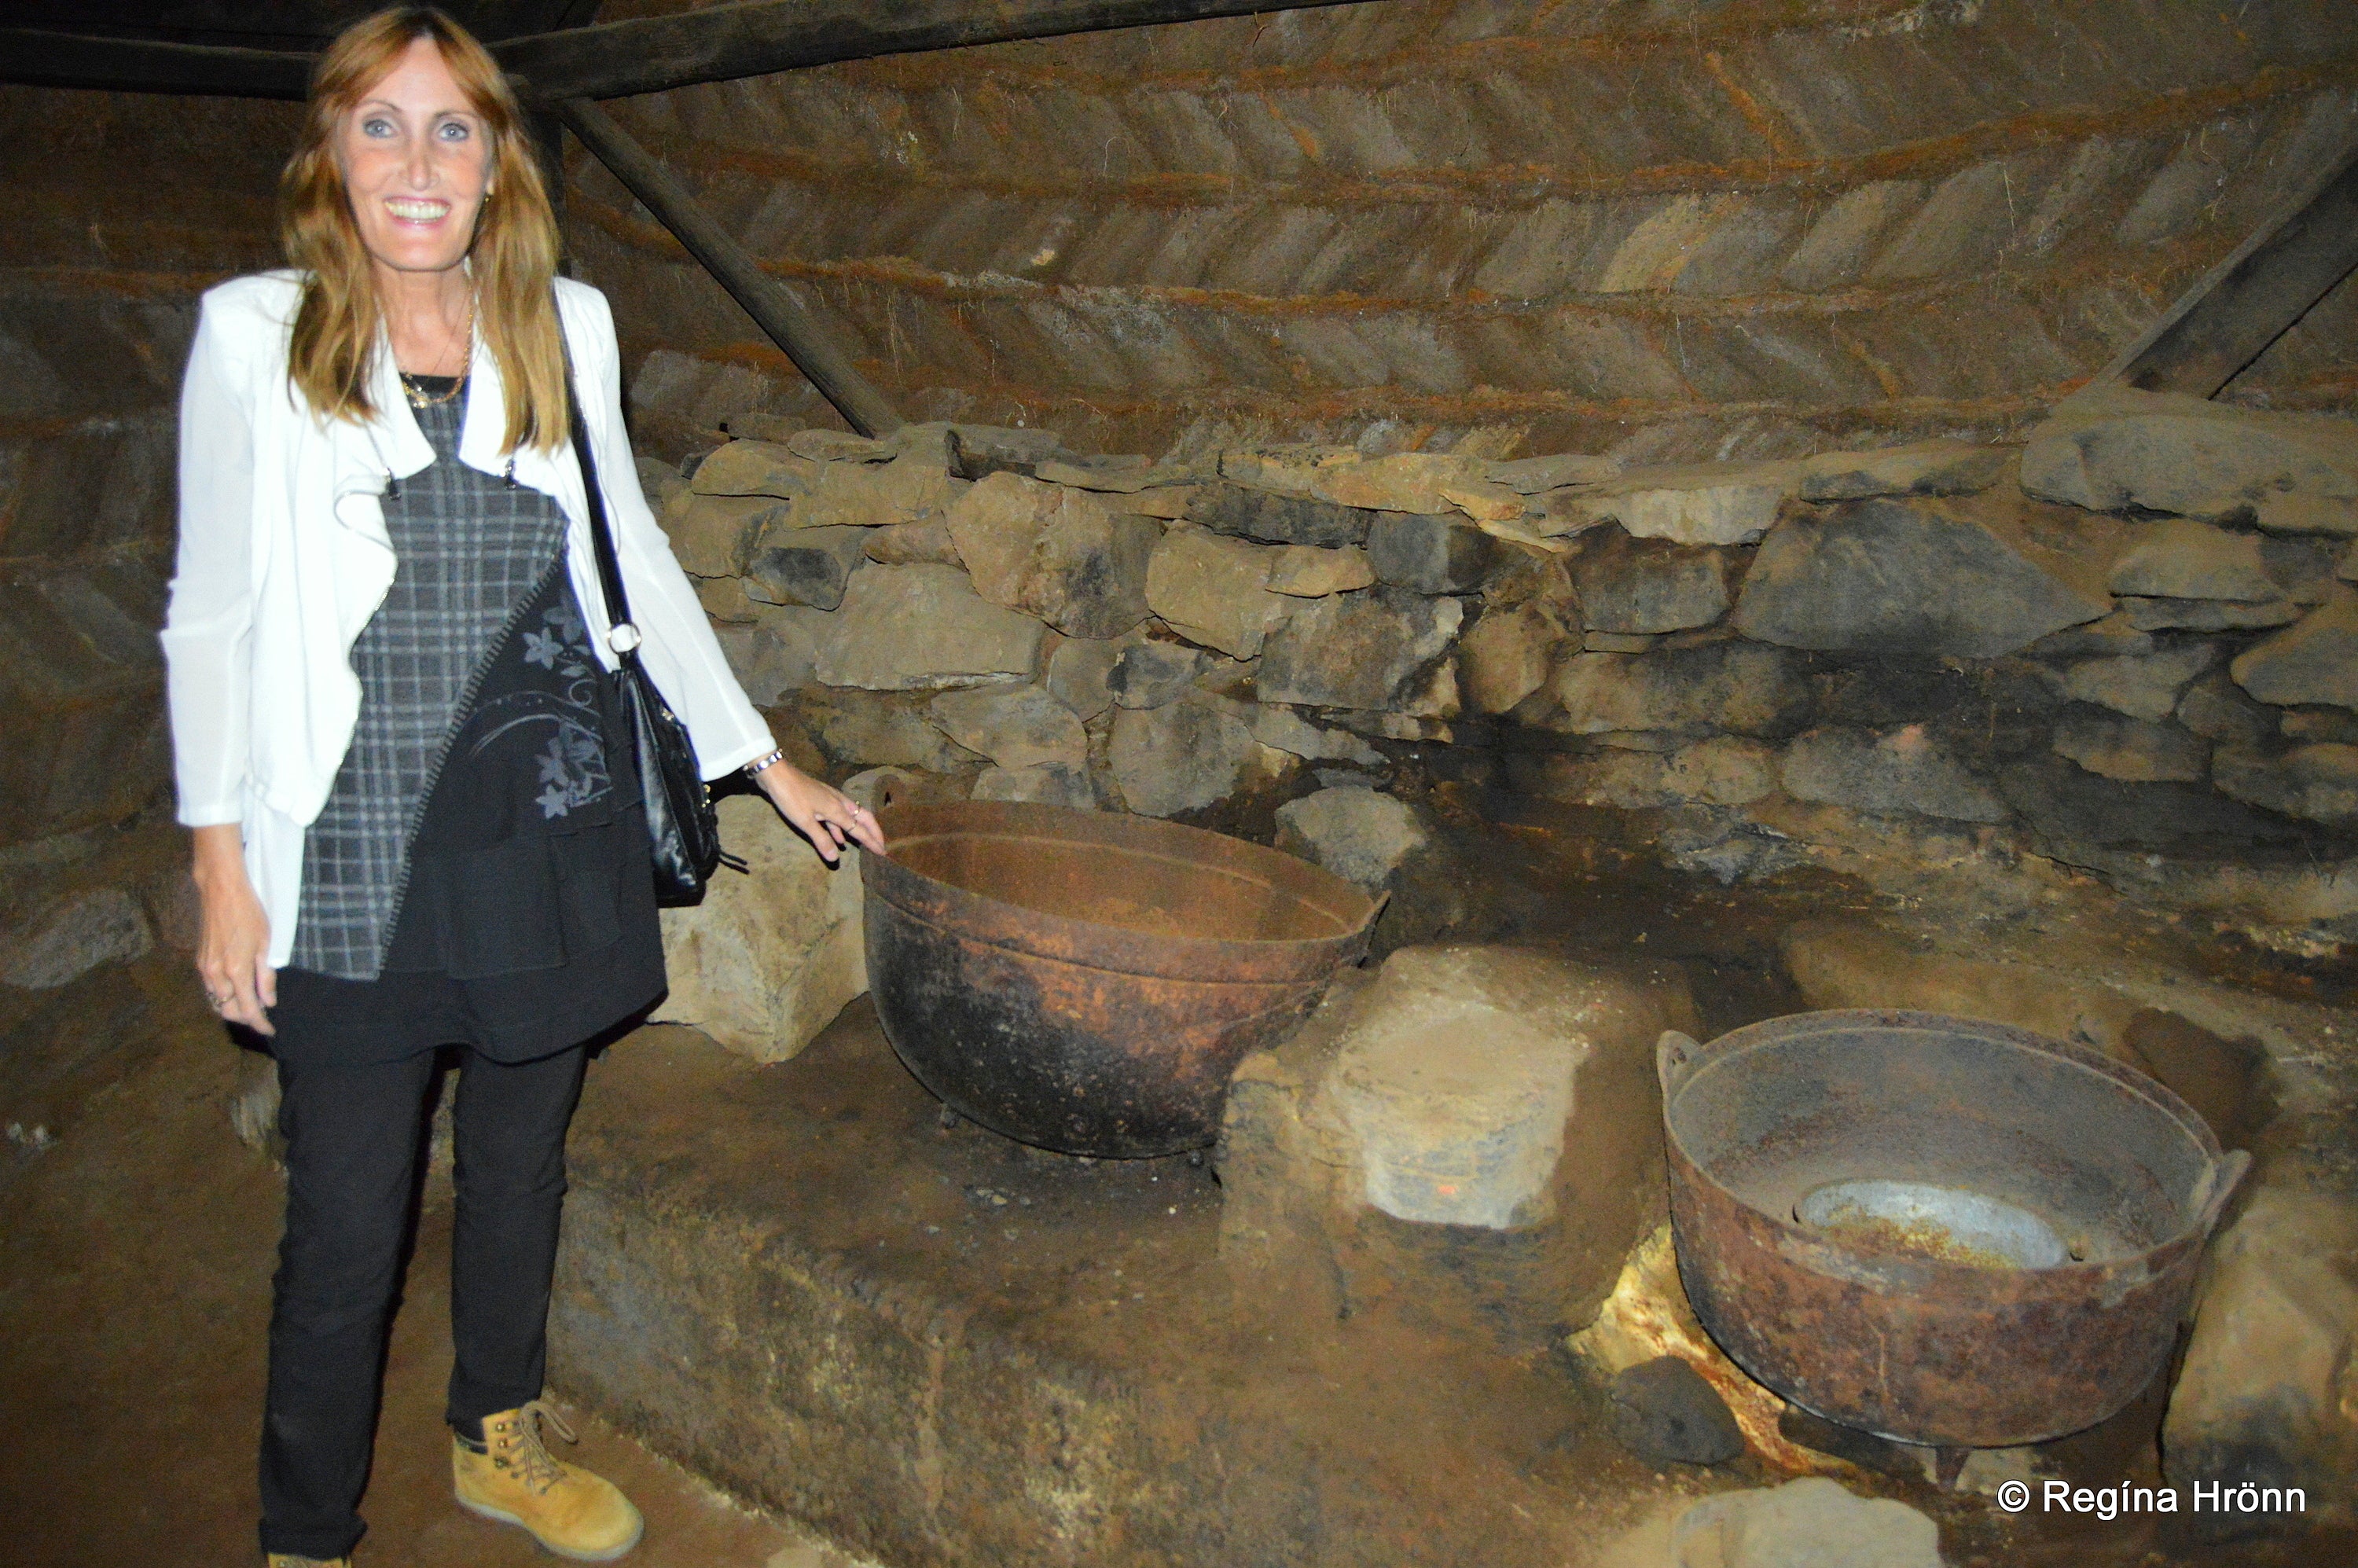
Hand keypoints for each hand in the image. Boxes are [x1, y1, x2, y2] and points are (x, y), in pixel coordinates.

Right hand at [191, 823, 276, 1035]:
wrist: (221, 890)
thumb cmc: (249, 913)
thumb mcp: (266, 944)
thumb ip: (265, 976)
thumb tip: (268, 1001)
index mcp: (236, 971)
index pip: (248, 1009)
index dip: (259, 1023)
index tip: (270, 1030)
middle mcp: (216, 974)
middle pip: (228, 1010)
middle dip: (245, 1017)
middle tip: (262, 1015)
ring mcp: (205, 968)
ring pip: (216, 1001)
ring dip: (232, 1007)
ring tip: (252, 1003)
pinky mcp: (200, 961)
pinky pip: (210, 988)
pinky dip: (223, 995)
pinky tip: (237, 989)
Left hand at [750, 759, 885, 862]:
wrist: (778, 775)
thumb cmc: (791, 797)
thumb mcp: (805, 821)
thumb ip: (821, 839)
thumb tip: (835, 858)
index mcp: (837, 810)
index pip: (860, 830)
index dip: (872, 842)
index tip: (883, 853)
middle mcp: (839, 803)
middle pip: (863, 818)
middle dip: (873, 832)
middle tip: (881, 844)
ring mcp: (830, 799)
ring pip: (851, 816)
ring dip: (858, 829)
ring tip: (864, 843)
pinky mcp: (821, 799)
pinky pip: (837, 816)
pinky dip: (841, 828)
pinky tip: (839, 838)